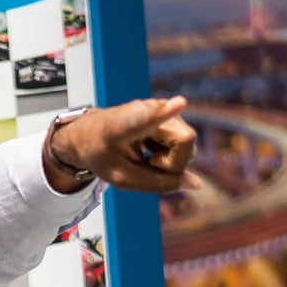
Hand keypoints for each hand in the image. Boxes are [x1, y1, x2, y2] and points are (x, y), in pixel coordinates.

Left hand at [46, 96, 198, 194]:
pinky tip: (152, 148)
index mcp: (121, 125)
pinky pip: (184, 142)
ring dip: (171, 159)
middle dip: (174, 164)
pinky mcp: (170, 110)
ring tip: (147, 155)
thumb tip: (196, 184)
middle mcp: (146, 108)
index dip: (164, 114)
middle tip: (149, 163)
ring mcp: (162, 107)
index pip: (144, 119)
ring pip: (188, 143)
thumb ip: (157, 183)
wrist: (90, 133)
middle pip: (185, 141)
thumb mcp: (122, 179)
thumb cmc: (103, 155)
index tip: (180, 103)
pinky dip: (171, 153)